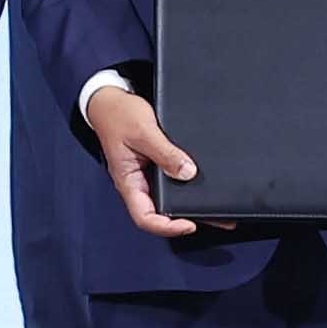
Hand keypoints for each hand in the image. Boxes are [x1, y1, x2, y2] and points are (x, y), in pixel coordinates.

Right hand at [86, 82, 201, 236]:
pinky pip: (171, 182)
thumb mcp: (143, 132)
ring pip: (168, 199)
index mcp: (128, 181)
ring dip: (189, 205)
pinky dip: (187, 186)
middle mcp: (138, 183)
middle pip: (160, 213)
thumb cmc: (119, 115)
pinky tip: (202, 185)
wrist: (110, 101)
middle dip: (185, 219)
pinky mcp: (156, 166)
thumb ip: (165, 153)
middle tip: (212, 218)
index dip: (167, 226)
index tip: (189, 223)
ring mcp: (147, 176)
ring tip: (215, 208)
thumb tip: (187, 172)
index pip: (145, 217)